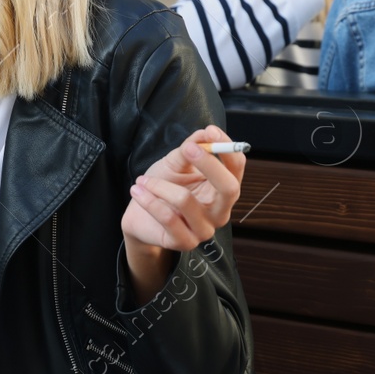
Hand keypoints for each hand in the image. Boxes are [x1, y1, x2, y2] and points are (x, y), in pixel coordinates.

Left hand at [121, 126, 245, 303]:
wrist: (140, 215)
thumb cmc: (163, 185)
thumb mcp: (176, 162)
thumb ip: (191, 147)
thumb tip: (206, 133)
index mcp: (222, 190)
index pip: (237, 168)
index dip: (227, 148)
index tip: (210, 131)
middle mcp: (219, 212)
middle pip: (229, 189)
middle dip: (210, 164)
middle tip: (188, 148)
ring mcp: (204, 230)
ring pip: (186, 201)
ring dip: (159, 185)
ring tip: (143, 180)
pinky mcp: (184, 242)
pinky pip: (168, 217)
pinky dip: (149, 199)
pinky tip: (138, 190)